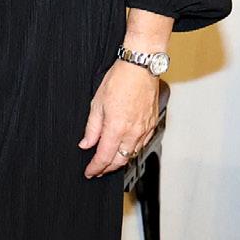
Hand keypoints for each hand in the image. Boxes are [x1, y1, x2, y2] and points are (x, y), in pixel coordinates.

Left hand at [79, 61, 158, 177]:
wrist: (140, 67)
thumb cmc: (120, 79)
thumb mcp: (97, 103)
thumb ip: (92, 128)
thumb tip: (86, 143)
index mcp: (117, 127)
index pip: (104, 157)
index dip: (96, 168)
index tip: (90, 172)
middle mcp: (133, 132)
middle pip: (120, 161)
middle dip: (107, 168)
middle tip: (98, 169)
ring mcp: (145, 129)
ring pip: (132, 154)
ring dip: (120, 160)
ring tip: (110, 160)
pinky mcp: (152, 124)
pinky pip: (142, 144)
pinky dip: (132, 150)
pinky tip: (125, 147)